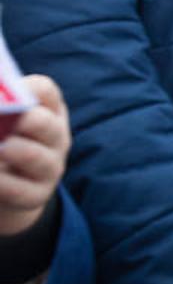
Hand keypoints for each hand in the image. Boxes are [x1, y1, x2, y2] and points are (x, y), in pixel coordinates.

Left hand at [0, 75, 69, 236]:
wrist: (6, 190)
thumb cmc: (1, 143)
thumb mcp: (4, 124)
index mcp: (46, 111)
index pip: (43, 90)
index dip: (23, 88)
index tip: (4, 93)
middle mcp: (55, 138)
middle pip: (45, 123)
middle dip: (21, 119)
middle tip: (1, 117)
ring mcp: (50, 167)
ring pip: (35, 156)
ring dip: (12, 151)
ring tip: (0, 148)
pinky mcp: (36, 196)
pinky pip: (18, 190)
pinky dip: (1, 183)